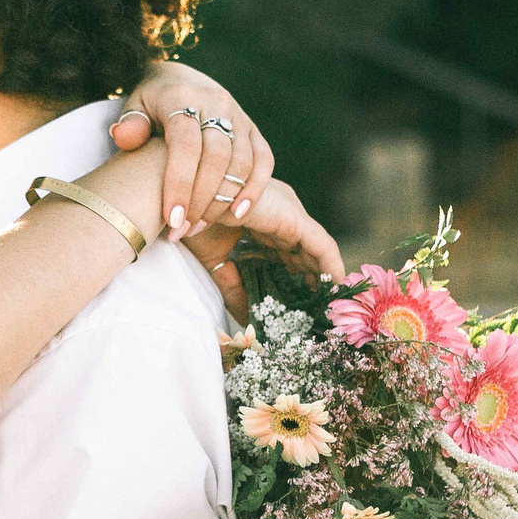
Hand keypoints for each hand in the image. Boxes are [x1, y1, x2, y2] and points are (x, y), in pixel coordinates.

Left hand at [109, 61, 274, 243]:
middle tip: (182, 230)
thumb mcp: (134, 107)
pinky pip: (263, 160)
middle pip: (216, 156)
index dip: (180, 183)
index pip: (185, 143)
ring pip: (241, 162)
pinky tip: (238, 214)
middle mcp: (215, 103)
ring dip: (223, 200)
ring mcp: (239, 115)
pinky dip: (254, 188)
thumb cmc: (152, 104)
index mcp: (182, 97)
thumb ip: (130, 124)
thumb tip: (123, 136)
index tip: (172, 219)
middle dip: (201, 199)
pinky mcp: (253, 129)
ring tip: (199, 226)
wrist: (181, 81)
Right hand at [185, 180, 343, 319]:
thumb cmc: (193, 220)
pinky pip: (322, 246)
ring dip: (324, 275)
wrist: (183, 200)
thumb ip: (232, 287)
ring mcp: (288, 212)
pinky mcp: (293, 218)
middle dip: (312, 277)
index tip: (300, 297)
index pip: (287, 247)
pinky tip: (334, 287)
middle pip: (304, 249)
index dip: (295, 272)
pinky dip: (331, 266)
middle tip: (318, 306)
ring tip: (330, 301)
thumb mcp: (216, 260)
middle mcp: (280, 211)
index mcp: (262, 215)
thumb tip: (245, 317)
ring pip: (317, 248)